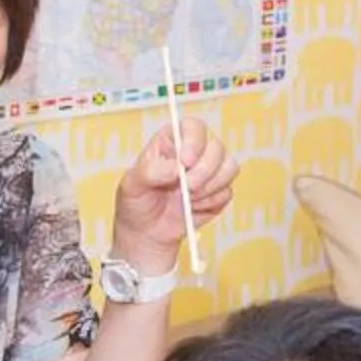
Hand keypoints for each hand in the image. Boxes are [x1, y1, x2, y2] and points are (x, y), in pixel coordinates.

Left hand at [110, 115, 238, 271]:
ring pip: (229, 167)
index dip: (194, 141)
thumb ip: (150, 171)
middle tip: (187, 188)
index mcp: (172, 141)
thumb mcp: (132, 185)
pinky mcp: (219, 191)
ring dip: (210, 187)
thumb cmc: (137, 203)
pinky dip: (211, 203)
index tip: (185, 162)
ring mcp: (210, 171)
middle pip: (217, 147)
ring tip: (187, 199)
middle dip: (204, 171)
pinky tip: (193, 208)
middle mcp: (195, 152)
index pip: (193, 127)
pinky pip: (227, 192)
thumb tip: (175, 168)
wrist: (147, 233)